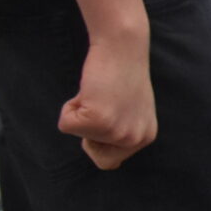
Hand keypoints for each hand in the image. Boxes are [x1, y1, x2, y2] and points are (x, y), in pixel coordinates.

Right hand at [60, 33, 156, 168]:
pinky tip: (90, 90)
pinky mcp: (98, 120)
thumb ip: (121, 132)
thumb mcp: (129, 110)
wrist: (122, 47)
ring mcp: (118, 131)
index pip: (110, 162)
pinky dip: (68, 107)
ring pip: (77, 136)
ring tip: (99, 93)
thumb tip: (109, 163)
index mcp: (145, 137)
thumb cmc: (121, 75)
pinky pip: (65, 125)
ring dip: (80, 113)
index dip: (98, 140)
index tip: (109, 114)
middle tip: (103, 104)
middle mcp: (136, 138)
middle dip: (88, 132)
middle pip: (95, 156)